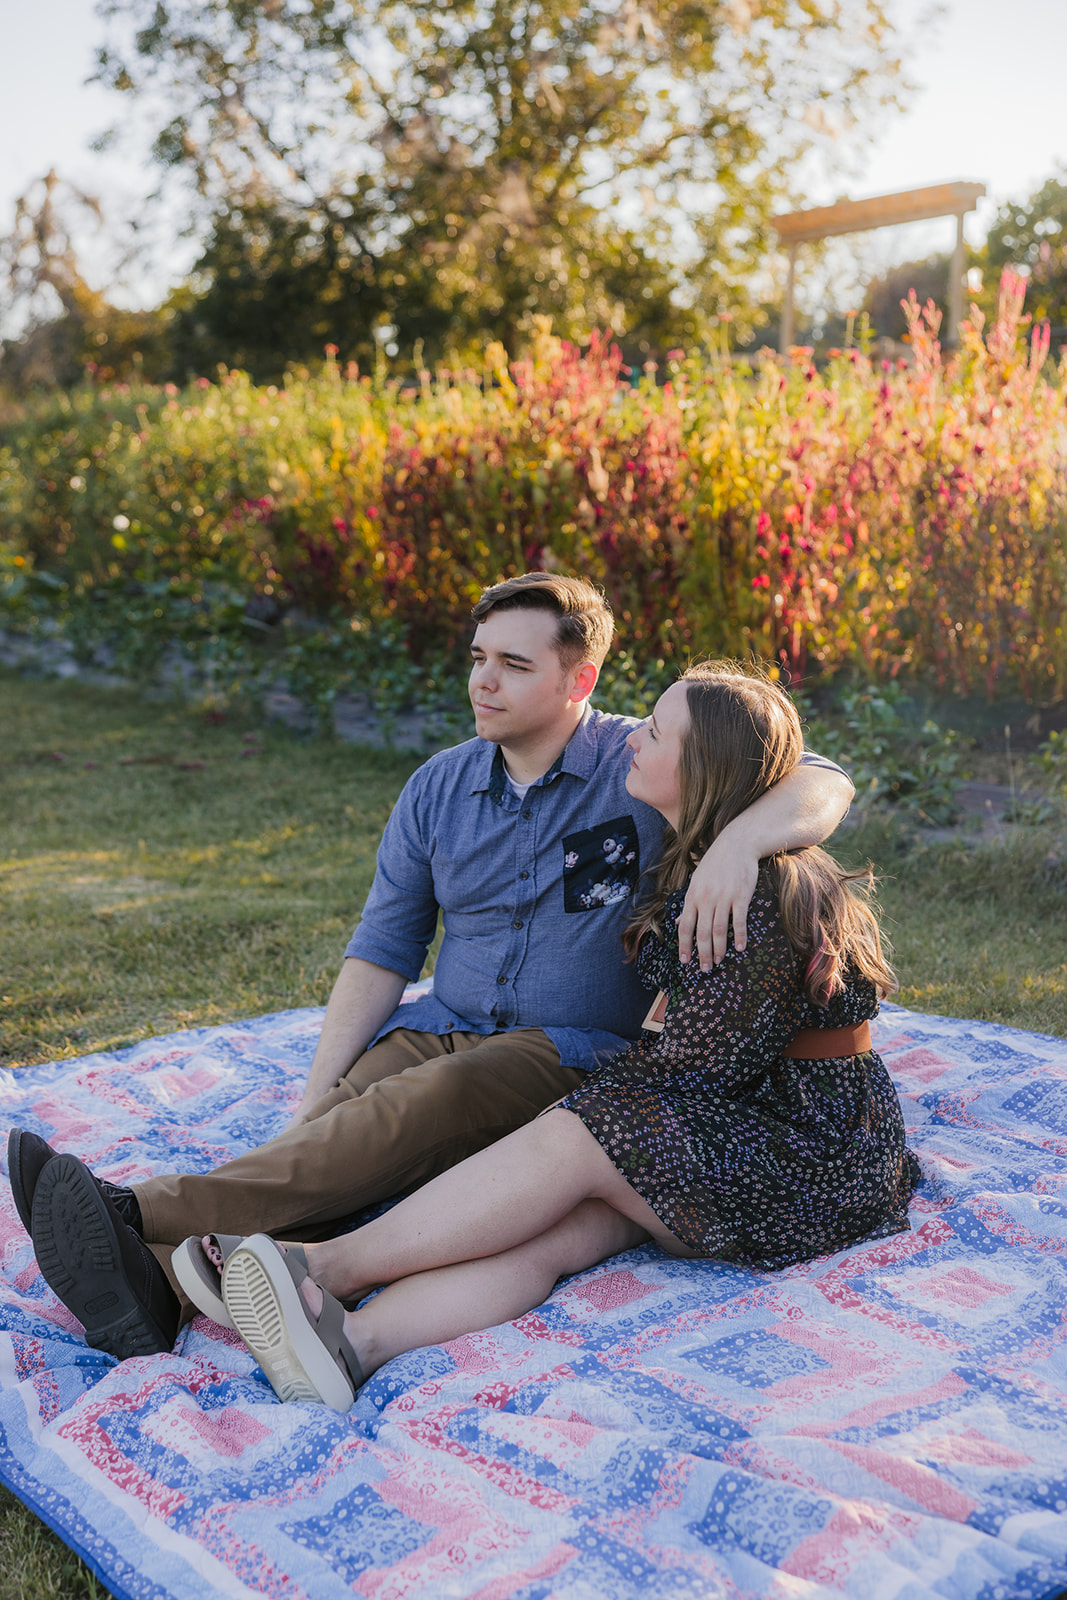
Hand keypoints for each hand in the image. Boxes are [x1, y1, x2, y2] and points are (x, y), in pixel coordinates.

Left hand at [678, 841, 758, 968]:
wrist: (737, 844)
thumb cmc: (716, 863)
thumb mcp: (696, 881)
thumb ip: (689, 902)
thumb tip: (680, 920)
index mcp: (692, 896)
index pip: (685, 927)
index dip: (684, 946)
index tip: (685, 961)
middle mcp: (705, 898)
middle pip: (701, 933)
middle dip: (701, 954)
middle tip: (704, 969)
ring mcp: (723, 898)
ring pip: (718, 930)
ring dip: (718, 949)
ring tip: (718, 962)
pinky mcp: (740, 896)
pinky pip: (738, 921)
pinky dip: (739, 936)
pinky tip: (740, 948)